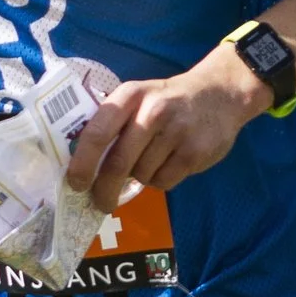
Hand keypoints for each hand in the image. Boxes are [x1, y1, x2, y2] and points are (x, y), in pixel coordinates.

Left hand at [64, 45, 266, 202]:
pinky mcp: (195, 152)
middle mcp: (152, 111)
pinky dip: (160, 180)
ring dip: (139, 177)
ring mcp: (176, 132)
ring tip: (152, 158)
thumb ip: (113, 123)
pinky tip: (170, 162)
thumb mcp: (138, 98)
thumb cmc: (166, 101)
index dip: (82, 163)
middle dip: (104, 190)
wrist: (220, 93)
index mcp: (130, 96)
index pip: (97, 132)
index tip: (75, 183)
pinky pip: (163, 182)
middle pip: (117, 163)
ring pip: (141, 175)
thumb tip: (82, 165)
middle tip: (100, 203)